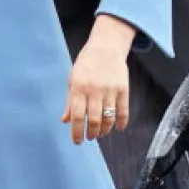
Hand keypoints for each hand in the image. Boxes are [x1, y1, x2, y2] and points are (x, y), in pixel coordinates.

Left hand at [62, 14, 135, 143]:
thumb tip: (65, 121)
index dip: (77, 132)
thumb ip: (70, 101)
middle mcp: (94, 89)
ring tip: (101, 133)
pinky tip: (118, 128)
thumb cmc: (86, 64)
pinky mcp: (123, 88)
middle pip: (94, 119)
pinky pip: (123, 110)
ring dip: (104, 130)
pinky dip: (121, 122)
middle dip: (91, 133)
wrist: (106, 47)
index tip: (77, 141)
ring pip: (108, 117)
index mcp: (78, 87)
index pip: (77, 116)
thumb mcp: (73, 80)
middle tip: (90, 136)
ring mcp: (110, 89)